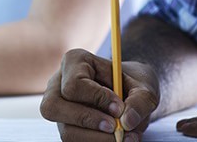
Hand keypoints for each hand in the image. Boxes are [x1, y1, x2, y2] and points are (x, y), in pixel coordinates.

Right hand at [40, 49, 159, 141]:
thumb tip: (127, 122)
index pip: (73, 85)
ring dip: (96, 139)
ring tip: (122, 137)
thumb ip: (140, 100)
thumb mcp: (144, 87)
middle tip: (114, 127)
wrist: (130, 96)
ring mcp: (59, 108)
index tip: (119, 107)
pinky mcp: (66, 127)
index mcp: (74, 62)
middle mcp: (58, 84)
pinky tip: (114, 139)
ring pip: (65, 131)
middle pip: (52, 107)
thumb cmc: (133, 86)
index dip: (96, 99)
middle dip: (87, 120)